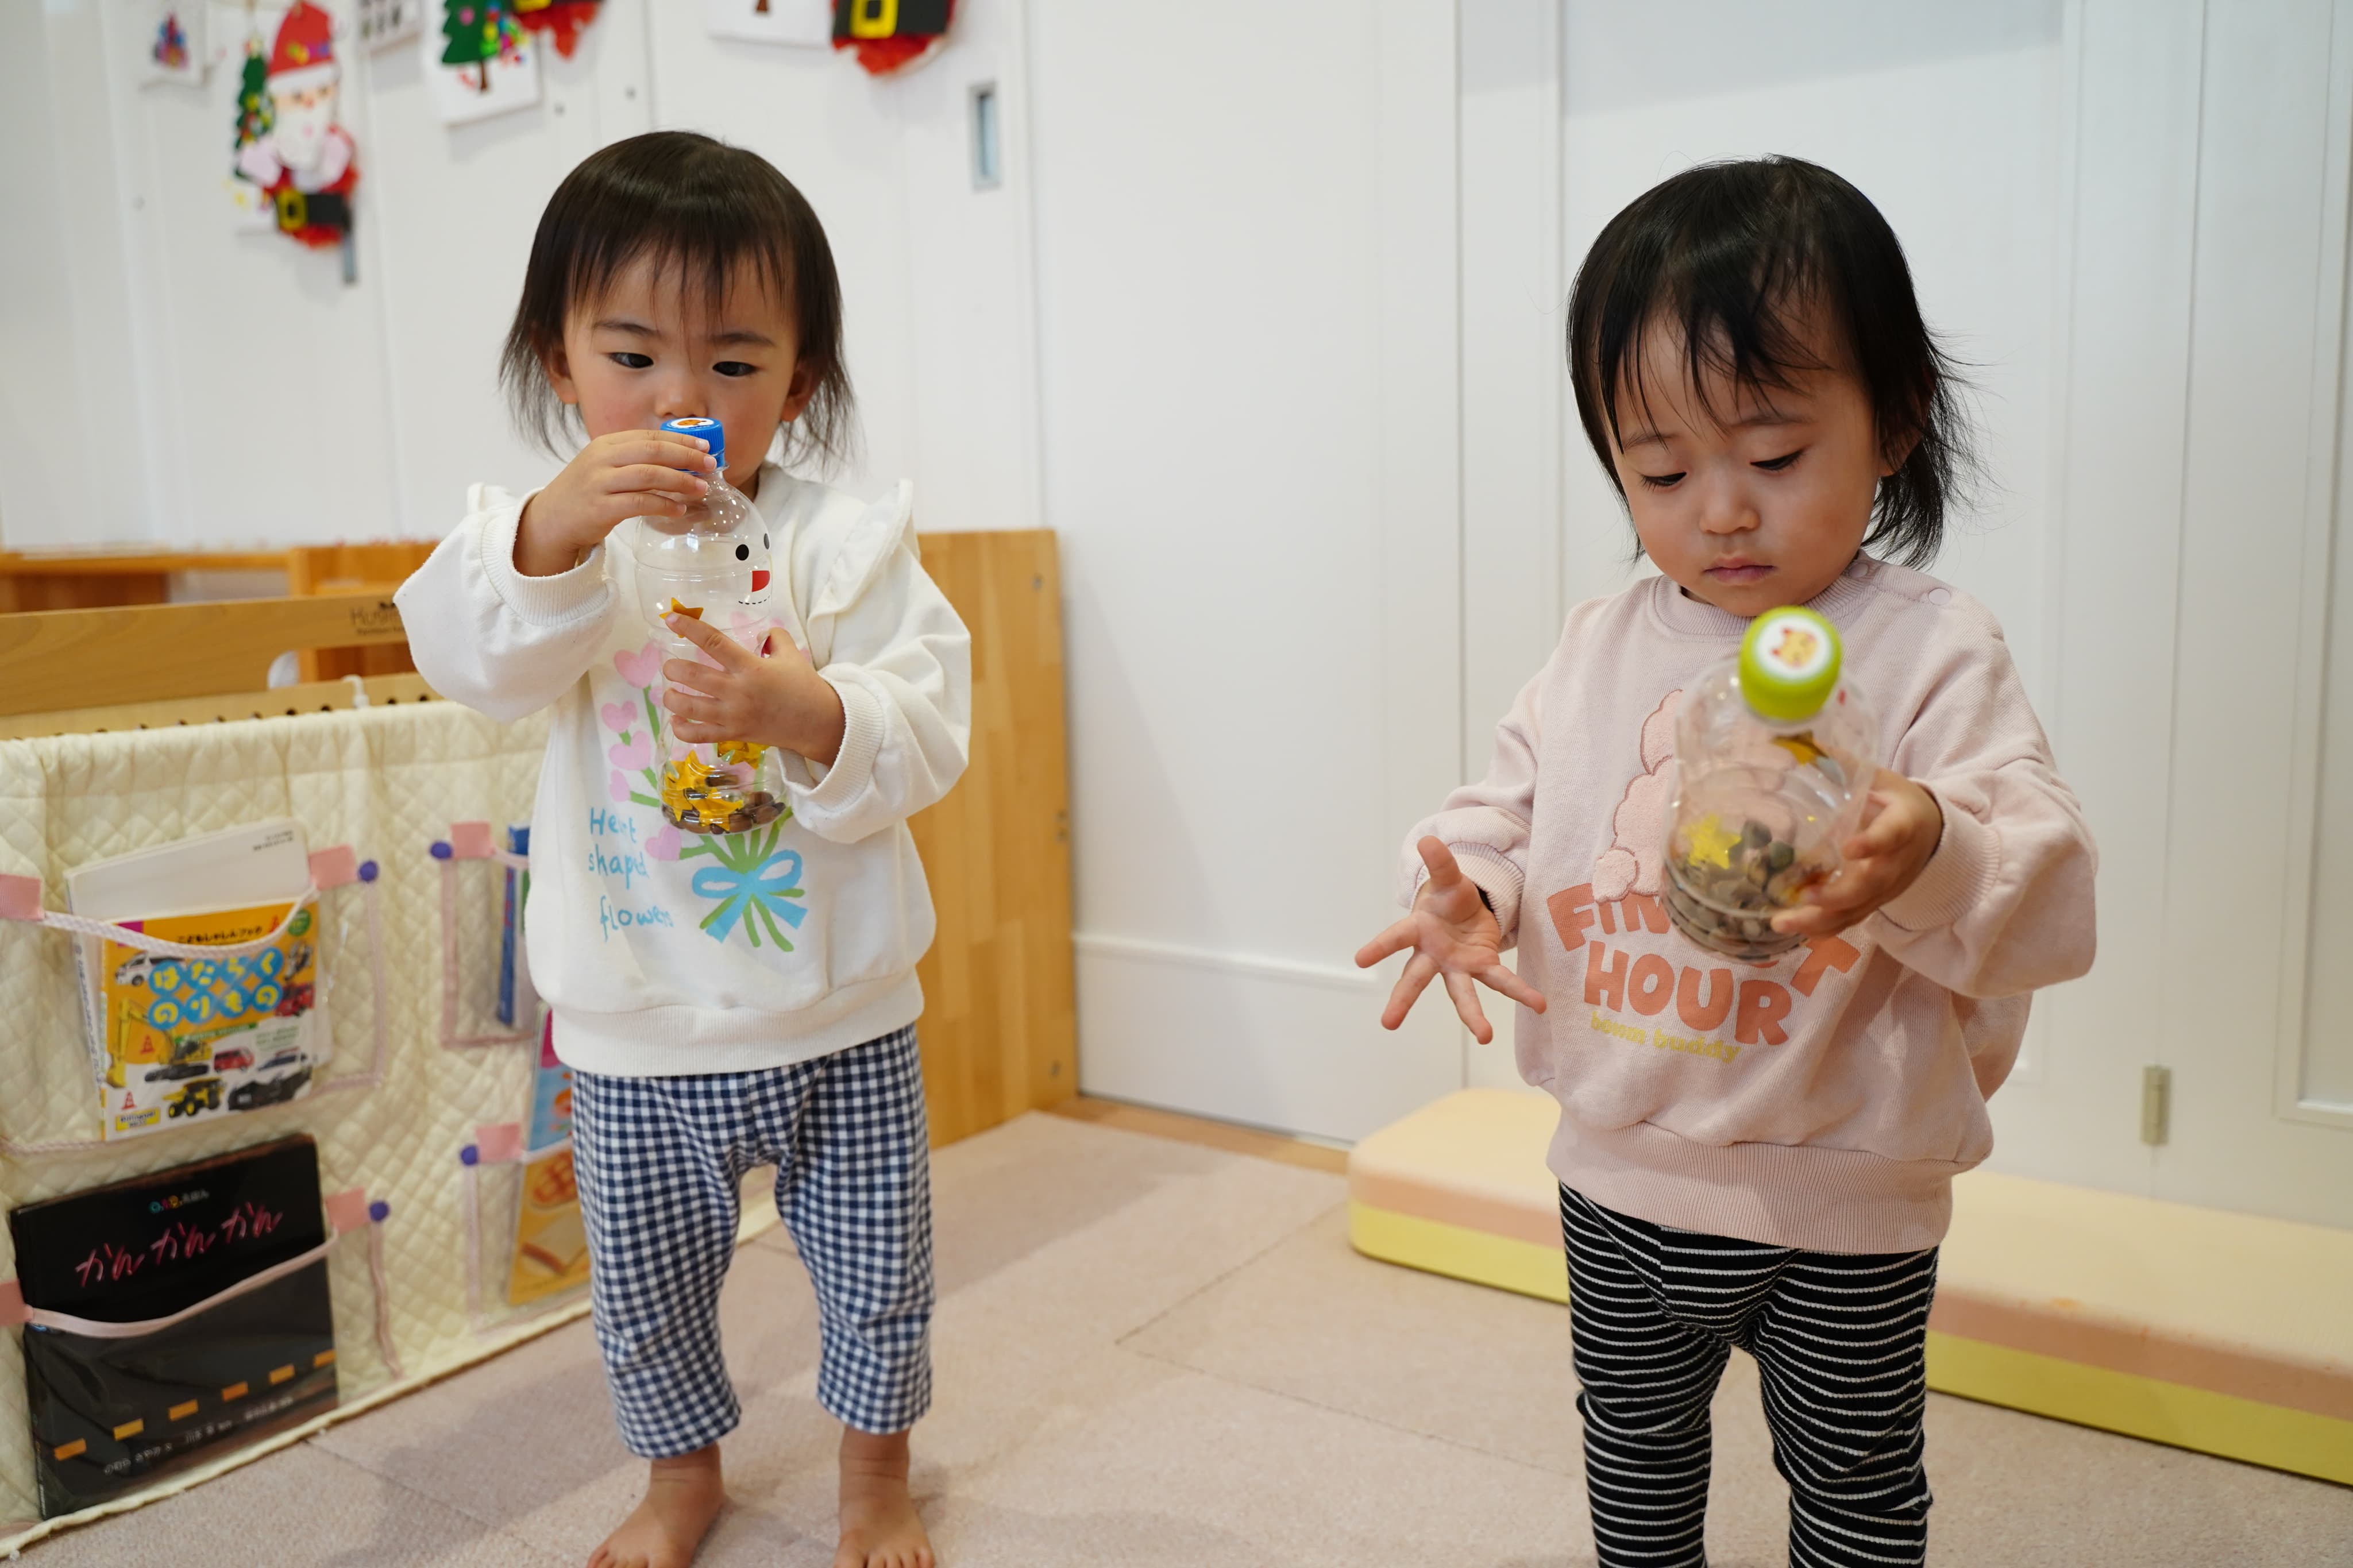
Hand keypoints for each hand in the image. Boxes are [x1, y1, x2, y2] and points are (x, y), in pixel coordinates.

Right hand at [513, 429, 718, 576]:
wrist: (551, 520)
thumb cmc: (586, 493)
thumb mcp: (605, 466)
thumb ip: (634, 460)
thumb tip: (679, 460)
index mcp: (606, 444)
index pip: (649, 436)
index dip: (680, 440)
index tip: (704, 447)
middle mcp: (602, 459)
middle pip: (653, 451)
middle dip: (686, 457)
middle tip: (710, 465)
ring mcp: (600, 483)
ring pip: (649, 475)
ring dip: (681, 481)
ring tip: (701, 488)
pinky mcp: (601, 508)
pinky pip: (640, 503)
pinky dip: (664, 505)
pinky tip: (679, 509)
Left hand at [660, 612, 846, 765]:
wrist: (816, 722)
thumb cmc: (803, 687)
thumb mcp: (792, 654)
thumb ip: (774, 637)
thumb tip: (757, 634)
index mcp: (751, 667)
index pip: (714, 642)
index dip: (690, 628)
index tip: (672, 619)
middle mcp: (738, 691)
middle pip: (693, 675)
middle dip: (673, 668)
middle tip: (671, 666)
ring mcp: (734, 715)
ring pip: (689, 708)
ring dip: (672, 698)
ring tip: (670, 692)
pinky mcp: (734, 734)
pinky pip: (699, 735)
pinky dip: (682, 730)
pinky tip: (676, 721)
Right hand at [1354, 838, 1546, 1044]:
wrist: (1464, 908)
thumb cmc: (1448, 897)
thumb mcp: (1447, 877)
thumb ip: (1440, 863)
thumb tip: (1428, 840)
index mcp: (1418, 929)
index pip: (1396, 937)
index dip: (1379, 946)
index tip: (1360, 959)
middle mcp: (1432, 955)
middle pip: (1416, 978)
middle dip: (1403, 999)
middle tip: (1388, 1023)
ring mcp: (1456, 965)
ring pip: (1461, 993)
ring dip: (1472, 1017)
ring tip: (1485, 1037)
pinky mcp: (1481, 966)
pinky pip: (1502, 981)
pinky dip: (1521, 992)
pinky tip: (1540, 1005)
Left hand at [1769, 769, 1943, 936]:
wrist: (1930, 831)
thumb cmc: (1895, 801)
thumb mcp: (1878, 778)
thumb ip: (1843, 765)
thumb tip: (1800, 743)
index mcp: (1904, 823)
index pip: (1891, 834)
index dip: (1872, 843)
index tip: (1848, 848)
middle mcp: (1898, 862)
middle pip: (1871, 885)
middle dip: (1836, 895)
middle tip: (1802, 897)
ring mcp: (1887, 887)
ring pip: (1857, 911)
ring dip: (1820, 920)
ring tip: (1781, 923)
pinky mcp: (1875, 902)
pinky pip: (1850, 920)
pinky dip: (1821, 927)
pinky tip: (1789, 927)